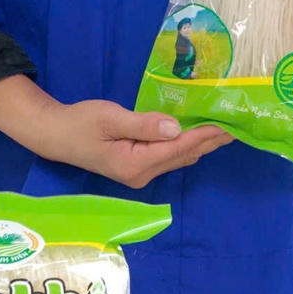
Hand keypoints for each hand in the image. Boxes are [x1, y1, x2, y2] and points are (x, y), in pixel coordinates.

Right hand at [36, 98, 232, 188]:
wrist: (55, 135)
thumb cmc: (80, 123)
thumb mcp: (110, 118)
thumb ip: (144, 124)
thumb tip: (176, 127)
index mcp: (135, 164)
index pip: (178, 147)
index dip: (204, 135)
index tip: (226, 124)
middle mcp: (141, 175)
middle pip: (183, 155)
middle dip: (210, 141)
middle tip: (237, 127)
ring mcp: (139, 174)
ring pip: (178, 158)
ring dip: (201, 144)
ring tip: (225, 131)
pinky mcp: (136, 168)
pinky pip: (168, 157)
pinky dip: (186, 146)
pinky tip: (199, 138)